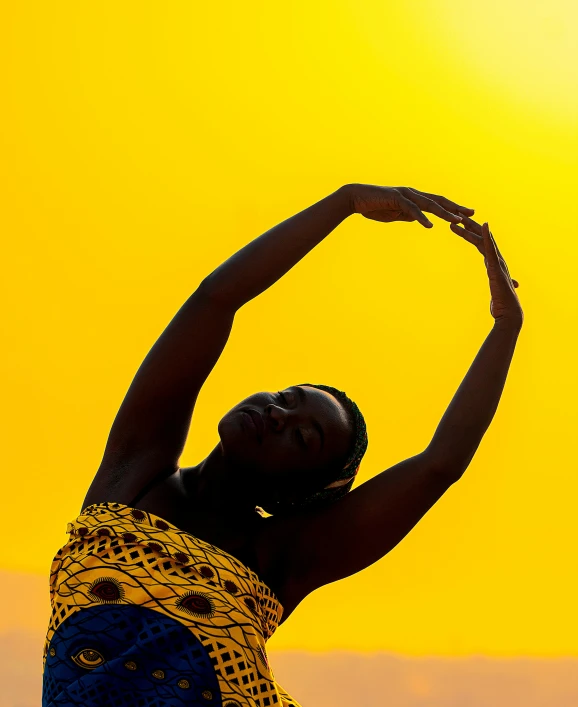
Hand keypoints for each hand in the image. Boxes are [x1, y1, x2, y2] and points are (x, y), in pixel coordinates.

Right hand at [345, 183, 474, 226]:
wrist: (356, 198)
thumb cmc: (374, 206)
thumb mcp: (395, 214)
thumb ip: (407, 215)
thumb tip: (418, 219)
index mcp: (414, 198)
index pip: (437, 202)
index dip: (452, 208)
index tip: (466, 215)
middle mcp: (413, 193)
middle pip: (439, 200)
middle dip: (456, 207)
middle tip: (472, 214)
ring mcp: (406, 195)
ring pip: (429, 204)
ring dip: (444, 213)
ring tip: (457, 220)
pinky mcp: (396, 199)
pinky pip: (412, 209)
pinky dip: (422, 218)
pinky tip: (430, 226)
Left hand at [450, 218, 522, 324]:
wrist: (508, 313)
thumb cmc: (500, 305)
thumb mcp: (493, 289)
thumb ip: (493, 283)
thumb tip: (493, 282)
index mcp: (493, 263)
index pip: (479, 244)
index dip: (470, 233)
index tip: (459, 223)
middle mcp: (496, 259)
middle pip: (480, 238)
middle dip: (468, 225)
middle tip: (456, 213)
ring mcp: (497, 261)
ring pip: (483, 239)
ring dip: (472, 226)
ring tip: (460, 217)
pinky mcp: (496, 266)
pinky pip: (491, 248)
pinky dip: (486, 235)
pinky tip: (482, 224)